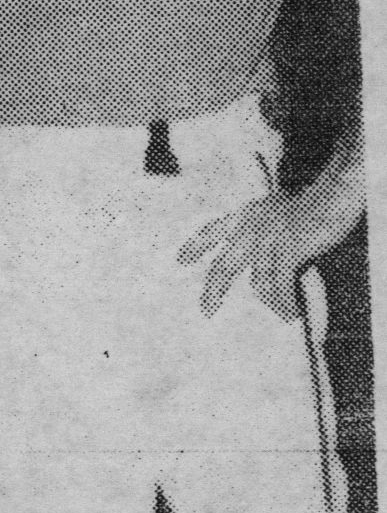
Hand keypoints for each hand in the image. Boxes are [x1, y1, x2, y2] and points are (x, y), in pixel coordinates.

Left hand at [179, 188, 360, 319]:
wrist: (331, 196)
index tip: (180, 260)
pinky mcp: (286, 248)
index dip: (194, 246)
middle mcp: (248, 227)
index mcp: (243, 215)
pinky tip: (291, 311)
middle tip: (206, 310)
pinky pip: (280, 284)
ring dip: (271, 303)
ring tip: (284, 315)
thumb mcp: (275, 216)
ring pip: (258, 282)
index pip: (210, 231)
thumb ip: (261, 240)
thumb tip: (261, 277)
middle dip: (213, 291)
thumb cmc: (308, 208)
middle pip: (223, 266)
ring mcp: (266, 239)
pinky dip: (285, 301)